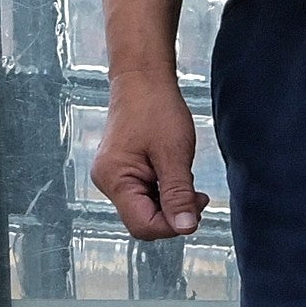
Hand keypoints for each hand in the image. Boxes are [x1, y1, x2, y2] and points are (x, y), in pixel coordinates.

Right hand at [94, 63, 208, 241]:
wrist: (142, 79)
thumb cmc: (155, 108)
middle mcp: (108, 182)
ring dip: (170, 201)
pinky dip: (164, 191)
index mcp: (115, 179)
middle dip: (173, 213)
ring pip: (146, 209)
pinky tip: (174, 173)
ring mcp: (113, 177)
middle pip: (143, 220)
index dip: (173, 224)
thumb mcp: (173, 154)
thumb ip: (179, 195)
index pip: (143, 226)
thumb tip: (186, 228)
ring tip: (184, 176)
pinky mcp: (122, 171)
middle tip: (197, 193)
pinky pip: (144, 195)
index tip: (197, 207)